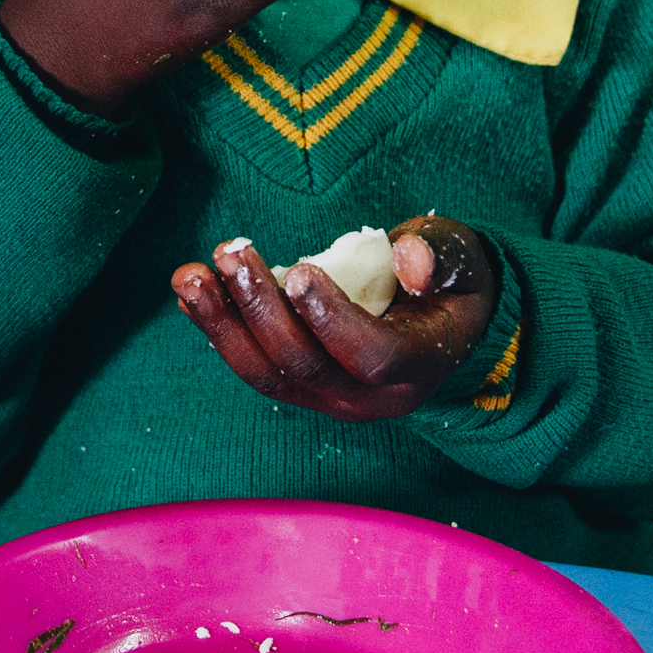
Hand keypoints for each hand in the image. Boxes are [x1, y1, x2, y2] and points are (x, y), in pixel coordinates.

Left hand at [169, 216, 498, 422]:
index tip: (298, 271)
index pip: (371, 354)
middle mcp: (370, 397)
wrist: (441, 323)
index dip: (332, 318)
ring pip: (268, 375)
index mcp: (417, 366)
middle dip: (261, 309)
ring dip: (223, 324)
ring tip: (190, 276)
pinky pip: (255, 368)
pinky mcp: (302, 389)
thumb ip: (440, 257)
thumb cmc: (450, 284)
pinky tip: (193, 294)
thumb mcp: (462, 262)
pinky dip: (220, 331)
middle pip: (306, 366)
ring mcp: (331, 399)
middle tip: (231, 253)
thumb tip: (410, 257)